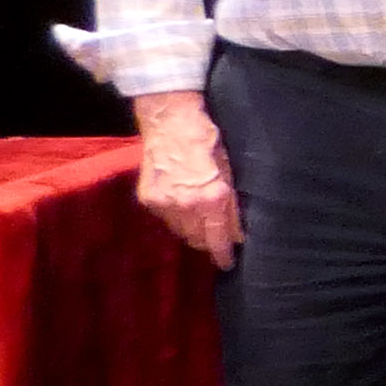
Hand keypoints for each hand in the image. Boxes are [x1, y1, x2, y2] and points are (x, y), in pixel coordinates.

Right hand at [131, 94, 235, 267]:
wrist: (169, 121)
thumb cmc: (207, 139)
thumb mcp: (230, 170)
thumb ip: (232, 204)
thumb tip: (237, 233)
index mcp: (211, 198)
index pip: (217, 239)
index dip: (223, 255)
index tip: (227, 264)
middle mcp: (186, 206)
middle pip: (198, 239)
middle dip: (209, 242)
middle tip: (218, 239)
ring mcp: (164, 203)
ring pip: (180, 231)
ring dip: (192, 231)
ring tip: (202, 223)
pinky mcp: (148, 198)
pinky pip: (166, 218)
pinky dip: (176, 218)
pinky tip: (184, 207)